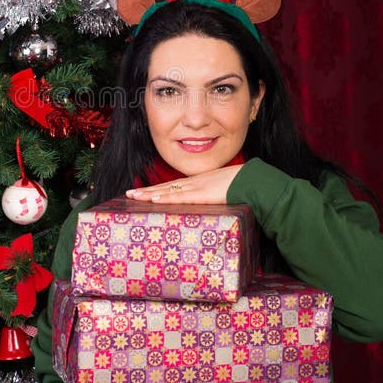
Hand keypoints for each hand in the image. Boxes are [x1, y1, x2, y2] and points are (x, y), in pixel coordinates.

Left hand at [125, 164, 243, 204]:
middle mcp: (194, 184)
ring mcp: (197, 188)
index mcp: (199, 183)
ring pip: (168, 191)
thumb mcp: (224, 190)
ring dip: (150, 194)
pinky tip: (155, 199)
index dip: (157, 189)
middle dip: (147, 191)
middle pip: (166, 188)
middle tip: (129, 194)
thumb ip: (214, 195)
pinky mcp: (202, 195)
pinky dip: (167, 198)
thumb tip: (211, 201)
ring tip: (134, 196)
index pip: (173, 186)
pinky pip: (181, 197)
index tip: (144, 192)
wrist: (253, 181)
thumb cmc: (242, 186)